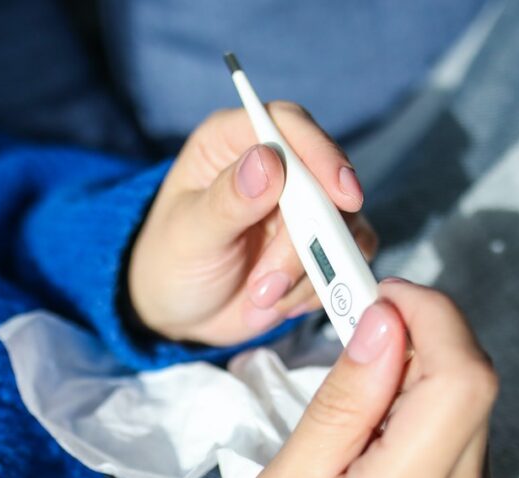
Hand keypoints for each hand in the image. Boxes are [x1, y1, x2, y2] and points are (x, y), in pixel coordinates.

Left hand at [127, 102, 376, 345]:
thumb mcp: (190, 233)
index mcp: (232, 141)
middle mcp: (275, 165)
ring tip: (260, 298)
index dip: (320, 153)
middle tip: (267, 286)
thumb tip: (268, 161)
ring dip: (308, 272)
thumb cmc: (172, 261)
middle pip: (324, 182)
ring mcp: (303, 206)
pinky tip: (282, 303)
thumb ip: (228, 200)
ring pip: (342, 225)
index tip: (343, 195)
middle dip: (304, 242)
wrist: (180, 312)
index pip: (287, 124)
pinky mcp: (320, 243)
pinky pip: (347, 258)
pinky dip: (319, 287)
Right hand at [233, 279, 512, 477]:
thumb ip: (340, 406)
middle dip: (420, 341)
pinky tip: (382, 461)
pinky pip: (468, 445)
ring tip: (358, 426)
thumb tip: (383, 325)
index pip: (462, 377)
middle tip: (358, 342)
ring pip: (470, 410)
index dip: (433, 315)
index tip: (381, 296)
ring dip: (420, 387)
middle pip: (473, 383)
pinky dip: (428, 426)